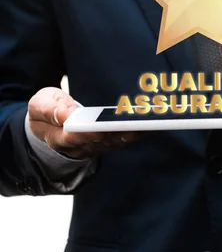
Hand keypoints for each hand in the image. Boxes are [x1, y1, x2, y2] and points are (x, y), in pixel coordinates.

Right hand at [28, 87, 143, 159]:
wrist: (49, 125)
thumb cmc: (45, 112)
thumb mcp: (38, 105)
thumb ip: (50, 109)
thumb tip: (67, 114)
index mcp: (59, 137)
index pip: (77, 138)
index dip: (90, 133)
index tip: (102, 126)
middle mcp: (81, 146)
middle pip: (104, 139)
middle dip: (122, 130)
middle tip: (140, 119)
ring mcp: (97, 146)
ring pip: (118, 140)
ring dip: (136, 130)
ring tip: (152, 116)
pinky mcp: (108, 141)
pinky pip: (125, 137)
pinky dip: (139, 130)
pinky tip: (153, 119)